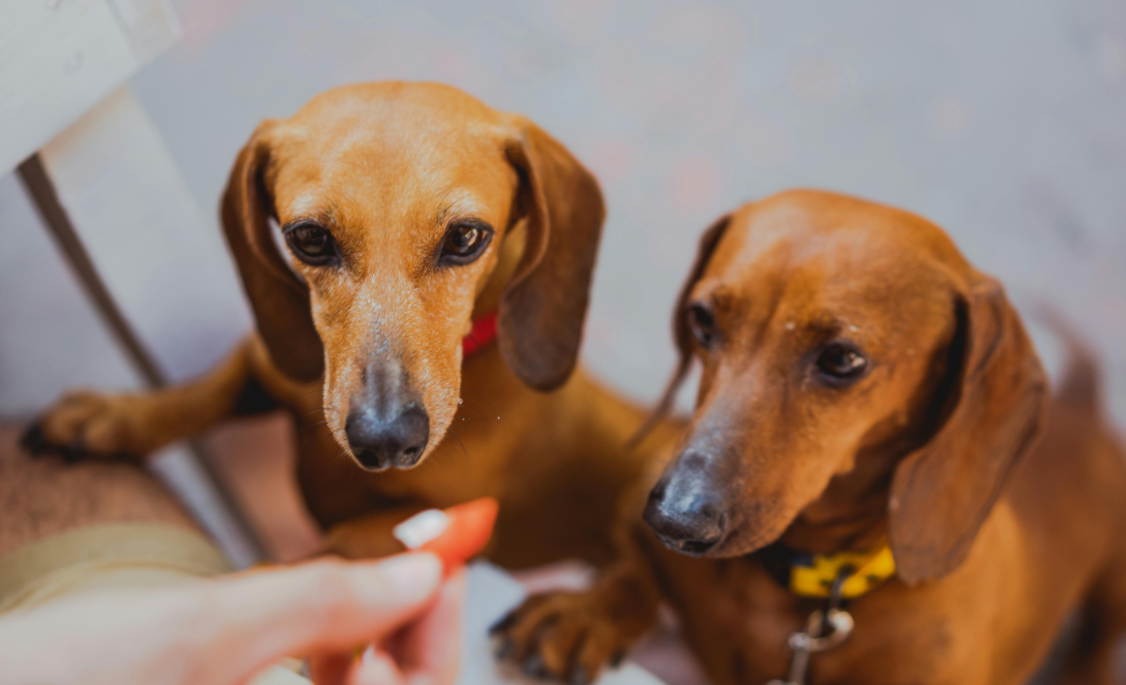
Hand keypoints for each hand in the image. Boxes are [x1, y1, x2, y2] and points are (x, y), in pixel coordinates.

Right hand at [0, 552, 462, 684]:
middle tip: (421, 555)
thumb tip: (423, 571)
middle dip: (412, 629)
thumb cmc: (61, 681)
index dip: (441, 632)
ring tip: (370, 577)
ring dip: (375, 637)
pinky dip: (333, 652)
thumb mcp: (206, 632)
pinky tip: (320, 611)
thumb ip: (326, 602)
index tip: (449, 556)